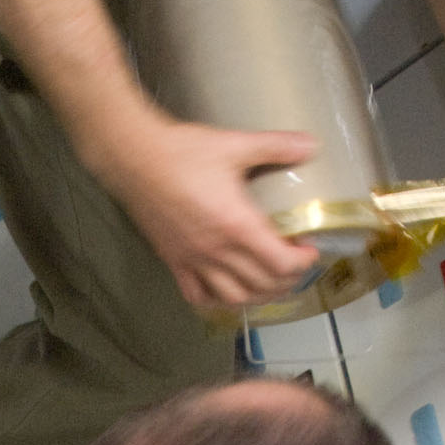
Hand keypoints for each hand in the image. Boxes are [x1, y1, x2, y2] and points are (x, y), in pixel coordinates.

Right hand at [94, 115, 323, 311]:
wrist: (132, 157)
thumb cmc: (182, 151)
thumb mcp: (234, 145)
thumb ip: (275, 146)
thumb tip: (311, 144)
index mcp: (237, 225)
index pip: (280, 263)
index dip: (302, 263)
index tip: (310, 250)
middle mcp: (217, 251)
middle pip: (263, 285)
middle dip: (288, 280)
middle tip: (296, 265)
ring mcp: (194, 260)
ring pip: (234, 297)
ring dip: (259, 296)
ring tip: (271, 283)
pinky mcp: (174, 261)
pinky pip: (198, 296)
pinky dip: (218, 300)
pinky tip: (228, 291)